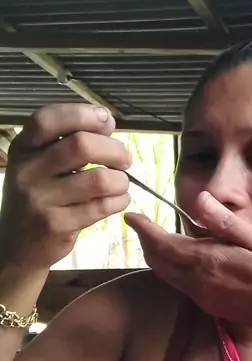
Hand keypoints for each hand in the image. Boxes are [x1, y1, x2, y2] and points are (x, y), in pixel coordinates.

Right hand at [0, 104, 131, 270]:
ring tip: (121, 183)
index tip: (105, 120)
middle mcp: (27, 171)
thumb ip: (71, 140)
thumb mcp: (42, 164)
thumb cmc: (39, 197)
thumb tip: (107, 120)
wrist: (18, 246)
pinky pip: (101, 206)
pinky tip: (118, 200)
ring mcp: (40, 199)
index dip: (82, 114)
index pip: (48, 119)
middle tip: (124, 159)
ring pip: (98, 179)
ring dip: (120, 180)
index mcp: (23, 148)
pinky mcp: (57, 225)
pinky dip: (119, 200)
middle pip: (81, 145)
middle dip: (114, 150)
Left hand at [125, 192, 251, 338]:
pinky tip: (182, 258)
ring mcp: (200, 295)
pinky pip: (179, 283)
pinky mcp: (207, 304)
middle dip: (146, 242)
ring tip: (156, 239)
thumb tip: (200, 200)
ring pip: (165, 274)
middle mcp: (196, 280)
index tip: (131, 216)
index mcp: (207, 260)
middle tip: (142, 224)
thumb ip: (225, 222)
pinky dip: (170, 268)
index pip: (162, 243)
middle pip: (157, 261)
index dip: (144, 229)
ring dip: (156, 256)